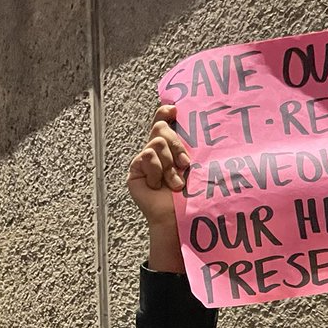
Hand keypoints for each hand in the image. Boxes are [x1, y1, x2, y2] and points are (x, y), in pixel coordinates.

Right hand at [128, 103, 188, 271]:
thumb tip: (187, 121)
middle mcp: (156, 151)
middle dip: (176, 144)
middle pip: (160, 128)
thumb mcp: (193, 164)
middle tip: (186, 165)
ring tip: (175, 184)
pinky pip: (147, 155)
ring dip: (169, 164)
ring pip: (156, 142)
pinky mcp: (135, 170)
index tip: (175, 111)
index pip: (164, 121)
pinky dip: (157, 170)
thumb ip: (188, 143)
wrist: (177, 216)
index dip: (166, 112)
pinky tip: (158, 185)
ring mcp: (144, 160)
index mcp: (170, 147)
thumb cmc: (191, 194)